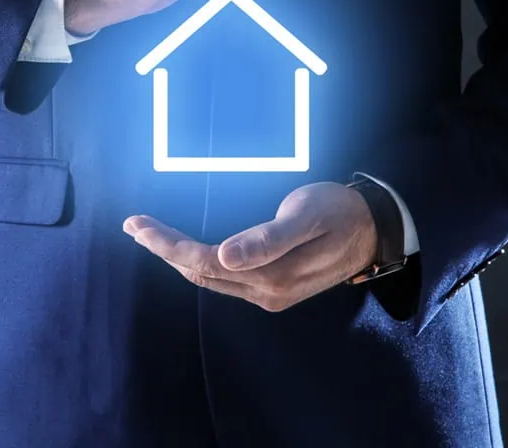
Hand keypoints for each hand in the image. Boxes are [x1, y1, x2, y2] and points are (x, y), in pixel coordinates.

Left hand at [122, 182, 378, 311]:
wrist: (374, 231)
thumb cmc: (340, 213)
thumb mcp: (307, 217)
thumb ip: (268, 239)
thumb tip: (225, 256)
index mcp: (271, 275)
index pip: (203, 262)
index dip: (167, 245)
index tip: (138, 224)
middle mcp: (265, 292)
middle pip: (198, 272)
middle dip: (162, 249)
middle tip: (133, 224)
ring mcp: (268, 294)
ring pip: (207, 277)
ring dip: (174, 256)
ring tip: (146, 233)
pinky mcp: (271, 288)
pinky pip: (222, 278)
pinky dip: (195, 261)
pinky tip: (181, 248)